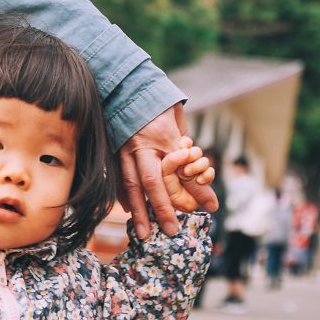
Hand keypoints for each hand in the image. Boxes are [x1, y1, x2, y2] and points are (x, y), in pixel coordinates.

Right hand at [118, 103, 218, 238]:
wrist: (130, 88)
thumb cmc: (159, 108)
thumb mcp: (179, 130)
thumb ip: (190, 160)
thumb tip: (208, 190)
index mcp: (159, 136)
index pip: (175, 168)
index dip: (190, 189)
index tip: (207, 207)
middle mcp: (139, 145)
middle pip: (150, 182)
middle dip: (160, 209)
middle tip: (169, 232)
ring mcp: (122, 148)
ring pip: (129, 184)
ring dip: (137, 210)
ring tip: (142, 231)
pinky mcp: (112, 151)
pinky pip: (116, 177)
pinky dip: (122, 195)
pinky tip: (127, 208)